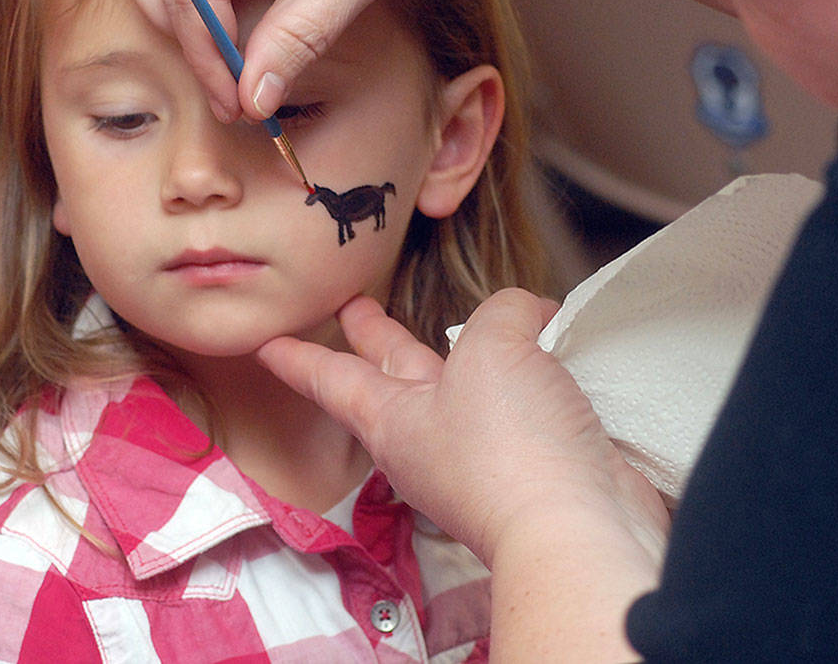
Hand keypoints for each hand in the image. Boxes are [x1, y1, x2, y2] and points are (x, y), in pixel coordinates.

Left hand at [256, 290, 667, 569]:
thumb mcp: (492, 350)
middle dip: (375, 336)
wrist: (572, 532)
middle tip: (355, 304)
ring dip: (469, 352)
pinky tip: (551, 357)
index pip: (332, 377)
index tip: (264, 344)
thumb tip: (530, 313)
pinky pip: (523, 408)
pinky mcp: (533, 465)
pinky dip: (533, 377)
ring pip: (465, 387)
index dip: (299, 356)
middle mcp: (431, 439)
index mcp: (392, 418)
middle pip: (393, 374)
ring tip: (477, 319)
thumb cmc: (508, 448)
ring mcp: (482, 456)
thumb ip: (503, 314)